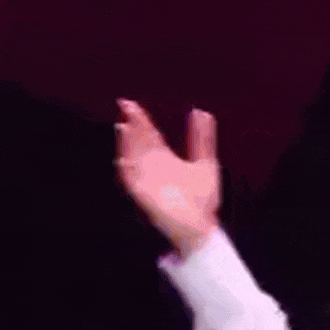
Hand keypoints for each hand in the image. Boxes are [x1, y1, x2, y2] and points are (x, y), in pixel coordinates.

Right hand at [114, 99, 219, 255]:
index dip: (140, 120)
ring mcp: (147, 181)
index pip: (149, 135)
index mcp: (165, 159)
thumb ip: (202, 139)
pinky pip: (131, 183)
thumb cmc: (202, 198)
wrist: (202, 226)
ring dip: (127, 144)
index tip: (130, 104)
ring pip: (132, 158)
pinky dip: (126, 172)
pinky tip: (123, 160)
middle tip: (126, 106)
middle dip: (132, 126)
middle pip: (138, 142)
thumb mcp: (206, 162)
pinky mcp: (145, 197)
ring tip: (124, 127)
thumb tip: (202, 112)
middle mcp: (152, 167)